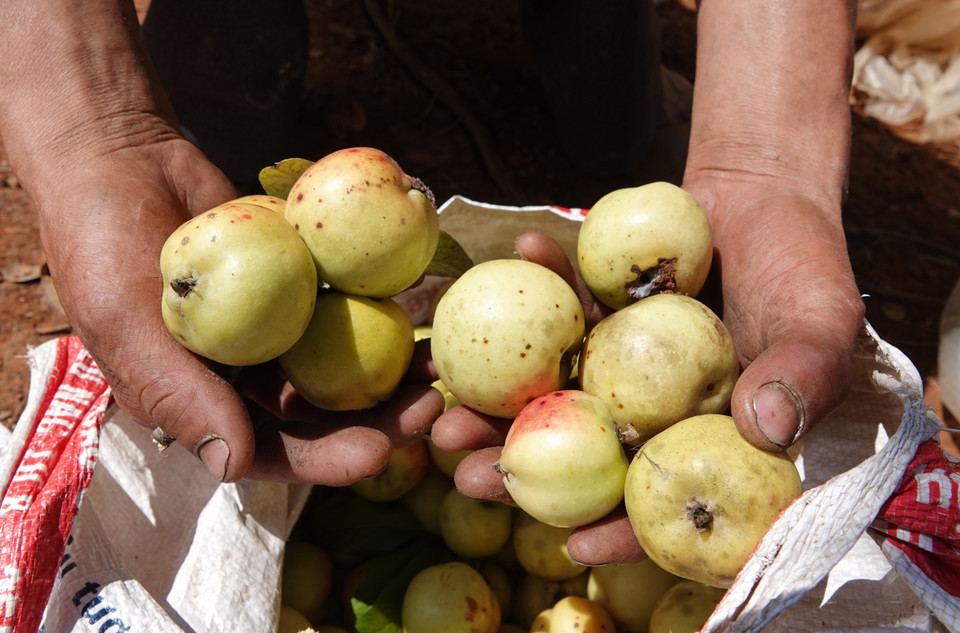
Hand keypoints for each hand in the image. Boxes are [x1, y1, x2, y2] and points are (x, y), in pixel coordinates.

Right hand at [32, 131, 441, 483]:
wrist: (120, 160)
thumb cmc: (100, 243)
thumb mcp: (123, 319)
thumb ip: (177, 392)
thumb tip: (233, 465)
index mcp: (204, 404)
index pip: (271, 451)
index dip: (325, 460)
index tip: (378, 452)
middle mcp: (247, 376)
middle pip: (323, 414)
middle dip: (377, 418)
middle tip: (426, 406)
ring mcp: (277, 329)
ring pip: (344, 362)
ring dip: (392, 366)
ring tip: (437, 361)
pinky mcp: (300, 285)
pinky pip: (345, 302)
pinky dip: (383, 303)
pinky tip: (422, 300)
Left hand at [432, 198, 862, 563]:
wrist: (767, 191)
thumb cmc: (807, 265)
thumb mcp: (821, 318)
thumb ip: (805, 373)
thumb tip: (765, 428)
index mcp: (703, 435)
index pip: (664, 498)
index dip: (624, 529)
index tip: (572, 542)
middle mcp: (652, 406)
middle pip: (586, 454)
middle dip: (526, 471)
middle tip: (470, 477)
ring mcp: (616, 360)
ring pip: (555, 390)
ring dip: (497, 400)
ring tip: (442, 402)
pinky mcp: (594, 312)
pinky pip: (559, 308)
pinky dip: (537, 288)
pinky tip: (513, 267)